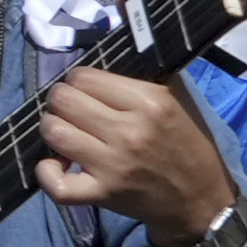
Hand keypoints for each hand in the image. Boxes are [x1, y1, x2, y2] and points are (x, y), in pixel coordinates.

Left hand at [33, 57, 241, 240]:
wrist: (199, 200)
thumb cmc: (187, 144)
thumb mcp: (177, 100)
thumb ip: (144, 74)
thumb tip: (110, 46)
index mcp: (149, 101)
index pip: (84, 77)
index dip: (78, 81)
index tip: (86, 91)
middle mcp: (129, 131)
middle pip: (63, 100)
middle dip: (62, 101)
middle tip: (73, 111)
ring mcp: (113, 164)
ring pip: (54, 132)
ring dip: (53, 130)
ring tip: (67, 133)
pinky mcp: (103, 194)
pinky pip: (56, 183)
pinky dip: (46, 172)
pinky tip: (55, 164)